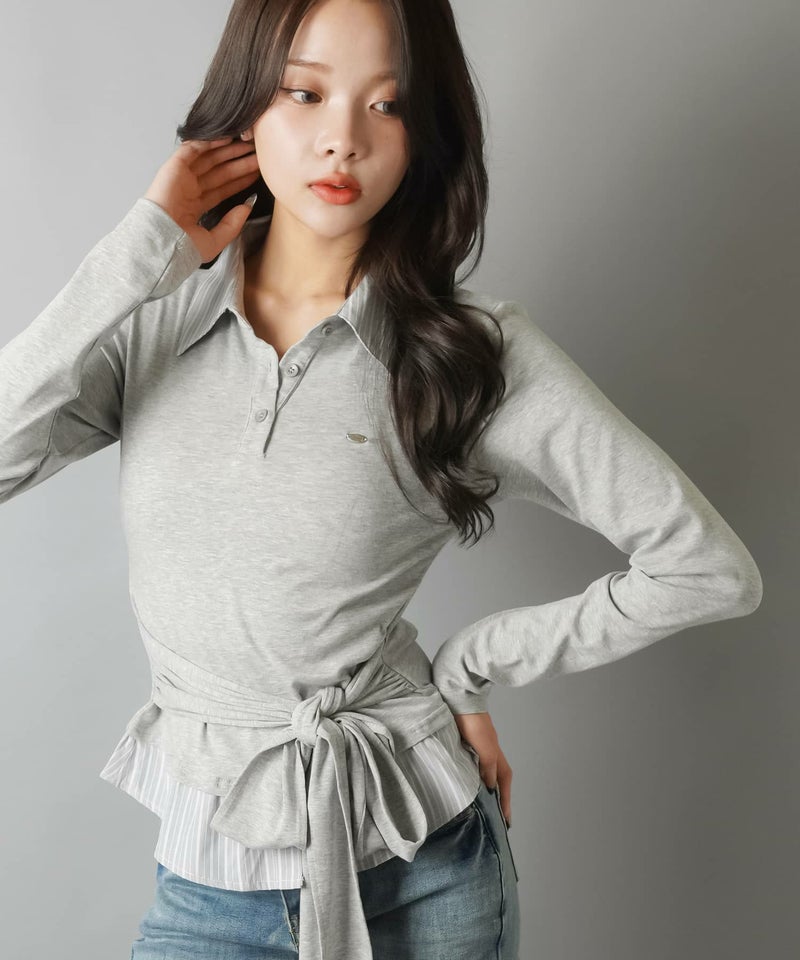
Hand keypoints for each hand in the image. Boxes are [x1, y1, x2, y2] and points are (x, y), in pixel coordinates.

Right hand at [143, 136, 261, 263]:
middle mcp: (190, 190)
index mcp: (196, 207)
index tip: (258, 172)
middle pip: (219, 171)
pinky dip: (209, 142)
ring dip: (228, 150)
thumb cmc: (183, 246)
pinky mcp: (174, 167)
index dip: (240, 179)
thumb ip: (233, 224)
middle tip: (258, 154)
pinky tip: (227, 138)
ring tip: (248, 143)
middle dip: (239, 162)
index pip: (223, 188)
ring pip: (209, 158)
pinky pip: (193, 149)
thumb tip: (247, 206)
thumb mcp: (216, 240)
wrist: (163, 241)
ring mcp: (182, 178)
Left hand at [454, 711, 512, 826]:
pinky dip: (468, 775)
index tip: (506, 819)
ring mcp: (474, 745)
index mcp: (494, 752)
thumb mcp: (484, 746)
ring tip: (477, 805)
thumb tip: (490, 786)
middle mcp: (486, 750)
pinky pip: (468, 763)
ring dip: (482, 786)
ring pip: (481, 770)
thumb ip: (488, 766)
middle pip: (495, 776)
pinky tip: (461, 781)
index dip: (506, 799)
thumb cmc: (471, 720)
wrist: (456, 696)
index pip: (504, 779)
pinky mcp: (460, 741)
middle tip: (493, 817)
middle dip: (497, 796)